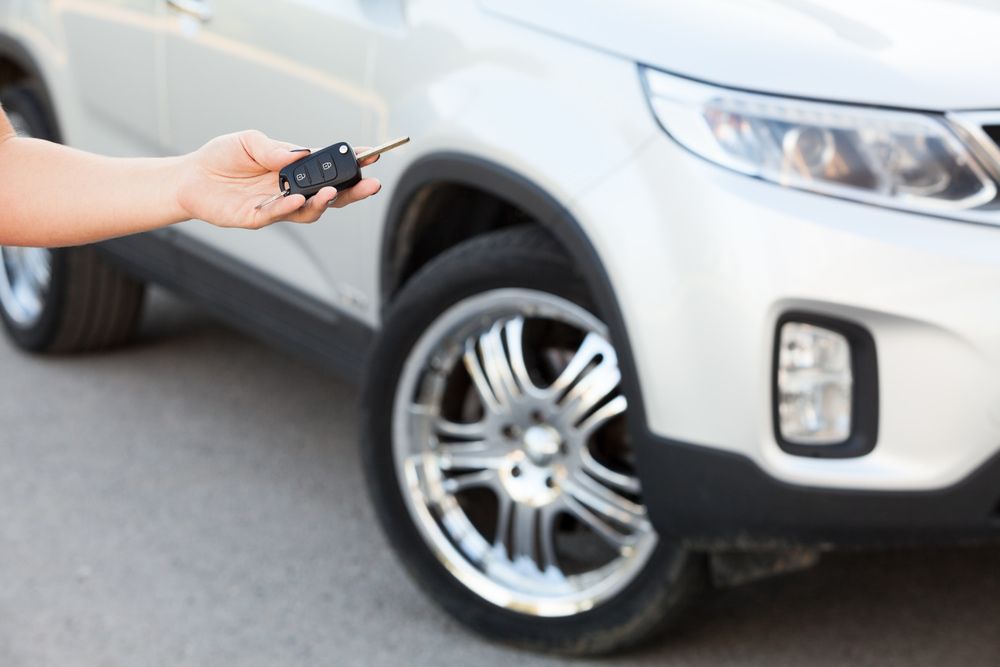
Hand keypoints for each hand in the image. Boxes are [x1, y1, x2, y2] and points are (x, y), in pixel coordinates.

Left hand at [175, 130, 381, 229]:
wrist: (190, 178)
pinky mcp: (257, 218)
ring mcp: (277, 206)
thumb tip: (300, 154)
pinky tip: (297, 198)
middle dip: (354, 191)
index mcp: (294, 169)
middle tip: (371, 184)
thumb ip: (274, 148)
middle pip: (332, 195)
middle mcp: (292, 190)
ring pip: (311, 211)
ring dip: (324, 202)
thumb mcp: (248, 141)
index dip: (352, 162)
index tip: (372, 155)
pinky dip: (290, 207)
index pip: (330, 167)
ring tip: (333, 192)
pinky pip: (279, 215)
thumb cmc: (222, 158)